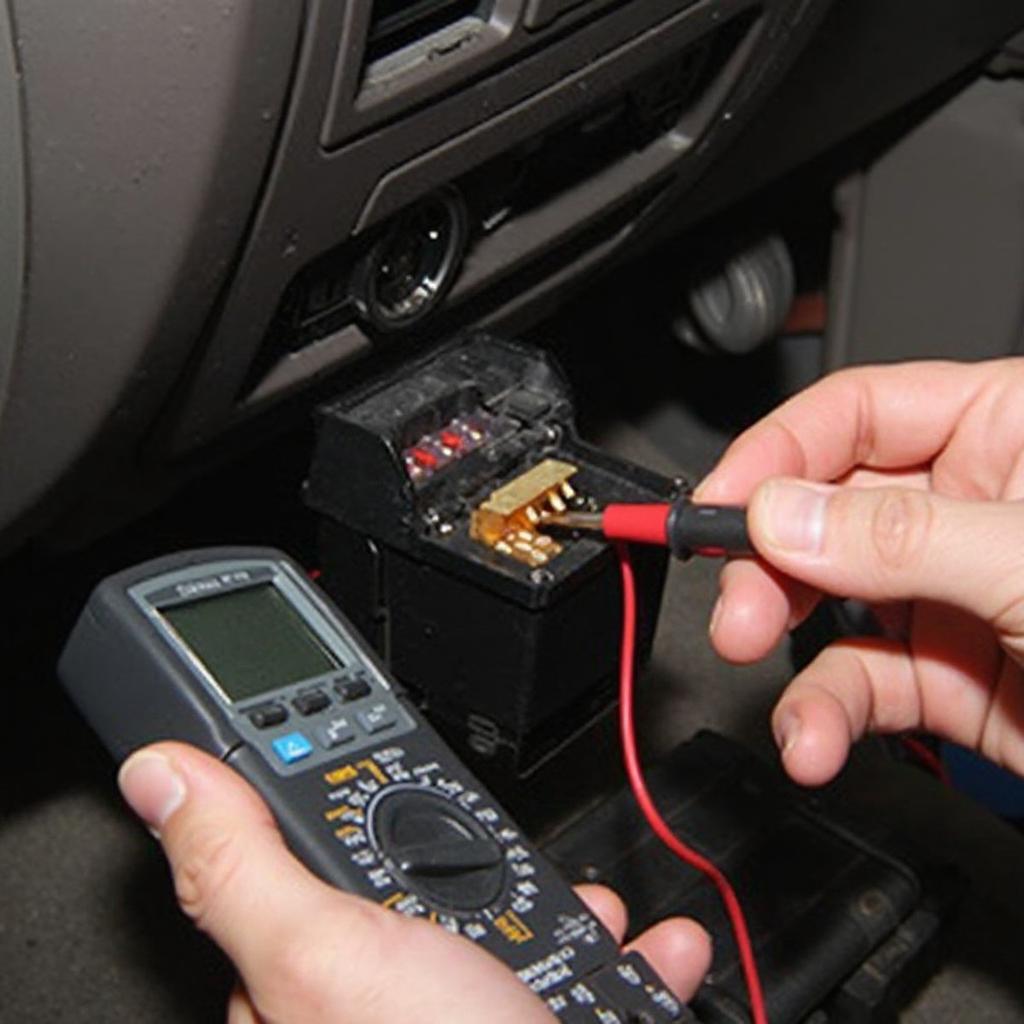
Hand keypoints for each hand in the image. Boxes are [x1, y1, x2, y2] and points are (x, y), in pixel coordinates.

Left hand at [117, 742, 710, 1022]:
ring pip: (508, 934)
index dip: (346, 805)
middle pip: (425, 895)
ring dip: (568, 907)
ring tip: (592, 902)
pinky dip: (619, 958)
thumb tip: (160, 777)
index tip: (390, 765)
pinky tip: (648, 950)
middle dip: (477, 862)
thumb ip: (241, 866)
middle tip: (498, 846)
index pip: (307, 867)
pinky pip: (580, 980)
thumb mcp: (326, 959)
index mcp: (301, 986)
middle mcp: (373, 1014)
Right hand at [696, 359, 1023, 784]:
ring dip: (784, 644)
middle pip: (823, 510)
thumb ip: (902, 535)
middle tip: (736, 602)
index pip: (856, 414)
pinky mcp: (950, 677)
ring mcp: (954, 594)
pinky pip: (859, 680)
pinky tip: (814, 736)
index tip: (716, 505)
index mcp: (1006, 430)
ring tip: (760, 667)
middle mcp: (969, 505)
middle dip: (768, 560)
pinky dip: (824, 712)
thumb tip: (777, 514)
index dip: (774, 454)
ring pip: (830, 602)